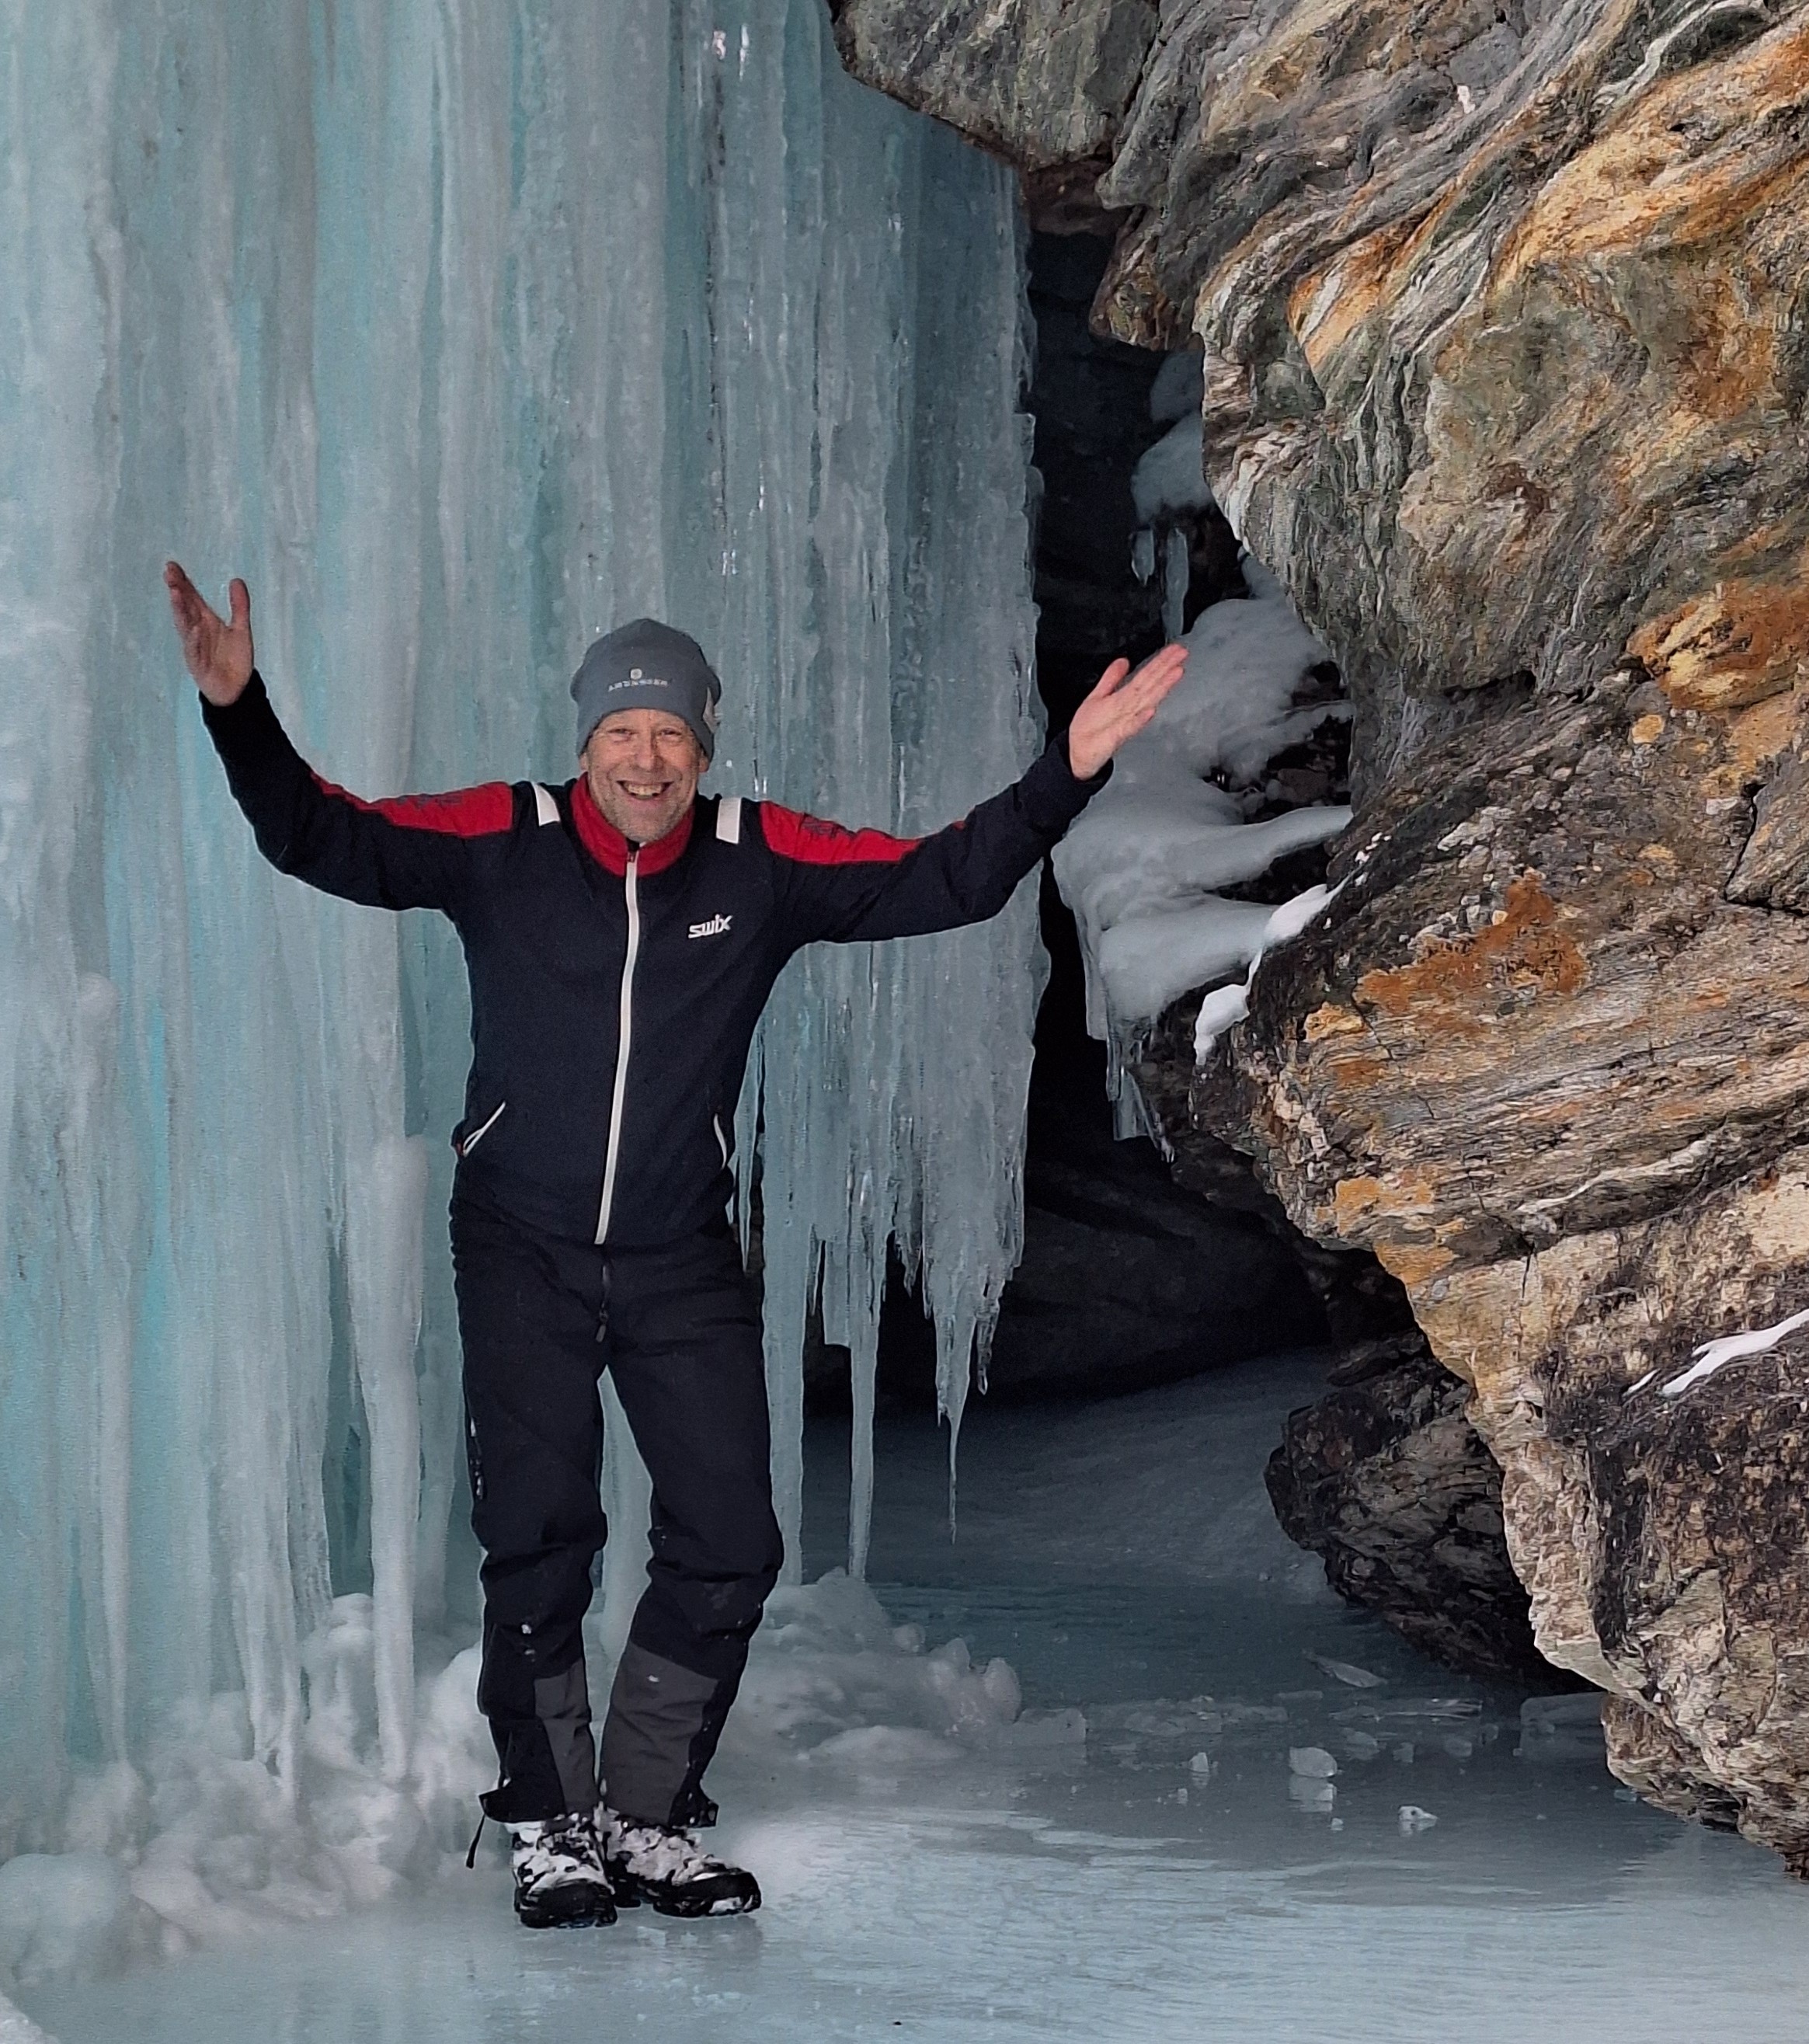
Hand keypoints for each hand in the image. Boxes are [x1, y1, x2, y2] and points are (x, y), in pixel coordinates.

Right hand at [164, 561, 253, 706]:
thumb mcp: (240, 628)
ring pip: (185, 626)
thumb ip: (239, 605)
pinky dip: (194, 640)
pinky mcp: (199, 665)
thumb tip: (236, 579)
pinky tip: (194, 629)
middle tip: (170, 573)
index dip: (183, 582)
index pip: (191, 598)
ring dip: (180, 610)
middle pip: (185, 608)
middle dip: (177, 590)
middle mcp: (197, 631)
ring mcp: (195, 647)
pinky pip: (194, 651)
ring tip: (175, 592)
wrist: (238, 690)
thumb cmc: (234, 659)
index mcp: (205, 621)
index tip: (172, 565)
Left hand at [1065, 642, 1187, 778]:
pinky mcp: (1115, 737)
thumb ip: (1111, 678)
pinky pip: (1129, 727)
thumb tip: (1123, 661)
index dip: (1159, 662)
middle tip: (1181, 654)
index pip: (1145, 676)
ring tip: (1175, 673)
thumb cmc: (1089, 729)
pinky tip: (1151, 710)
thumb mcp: (1098, 696)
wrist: (1077, 754)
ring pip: (1144, 702)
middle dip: (1165, 669)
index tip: (1174, 650)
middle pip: (1149, 685)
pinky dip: (1140, 720)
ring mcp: (1124, 722)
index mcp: (1124, 698)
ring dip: (1160, 688)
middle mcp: (1128, 709)